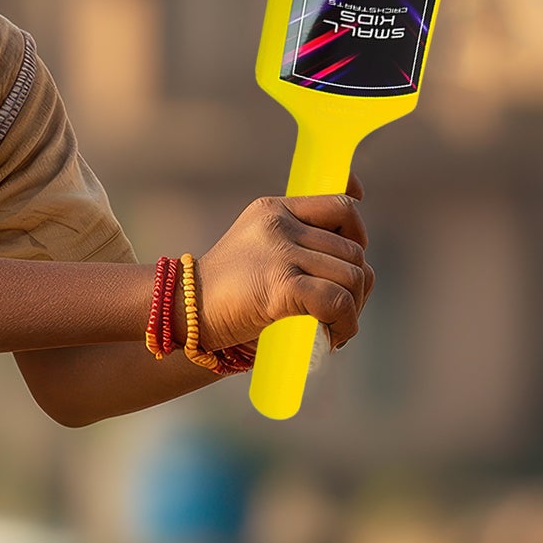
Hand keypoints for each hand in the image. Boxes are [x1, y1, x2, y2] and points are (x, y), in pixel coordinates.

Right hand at [195, 175, 374, 351]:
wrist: (183, 312)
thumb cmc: (225, 289)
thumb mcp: (256, 247)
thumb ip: (293, 238)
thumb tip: (350, 238)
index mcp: (273, 209)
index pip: (341, 206)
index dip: (358, 232)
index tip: (354, 259)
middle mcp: (279, 224)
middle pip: (353, 251)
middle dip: (356, 286)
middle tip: (339, 311)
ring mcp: (279, 253)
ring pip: (351, 277)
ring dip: (352, 309)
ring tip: (334, 326)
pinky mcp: (281, 285)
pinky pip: (337, 301)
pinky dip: (344, 324)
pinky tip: (333, 336)